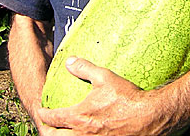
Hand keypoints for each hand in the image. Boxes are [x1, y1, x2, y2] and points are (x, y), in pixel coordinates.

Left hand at [37, 57, 173, 134]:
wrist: (147, 117)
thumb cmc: (126, 97)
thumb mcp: (105, 77)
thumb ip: (85, 68)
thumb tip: (69, 61)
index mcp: (80, 117)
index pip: (54, 118)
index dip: (45, 114)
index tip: (42, 111)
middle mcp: (83, 135)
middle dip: (48, 132)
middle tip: (46, 126)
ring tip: (62, 133)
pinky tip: (83, 135)